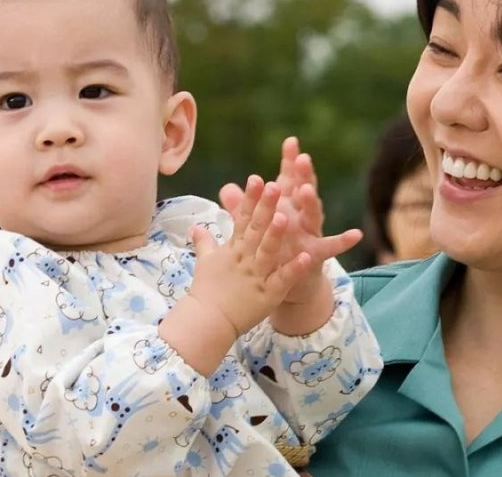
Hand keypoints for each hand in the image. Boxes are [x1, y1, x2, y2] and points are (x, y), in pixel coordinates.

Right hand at [191, 177, 314, 334]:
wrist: (205, 323)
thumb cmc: (207, 292)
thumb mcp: (205, 262)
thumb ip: (205, 241)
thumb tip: (195, 225)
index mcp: (233, 249)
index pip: (242, 219)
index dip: (249, 199)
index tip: (256, 178)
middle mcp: (244, 259)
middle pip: (256, 230)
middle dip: (265, 207)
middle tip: (275, 185)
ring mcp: (256, 276)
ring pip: (267, 252)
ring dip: (276, 235)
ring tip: (286, 217)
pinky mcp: (268, 295)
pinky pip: (282, 280)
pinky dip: (293, 269)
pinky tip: (306, 257)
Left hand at [220, 138, 362, 332]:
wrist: (287, 283)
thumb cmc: (274, 248)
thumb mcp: (256, 228)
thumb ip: (244, 208)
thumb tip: (228, 189)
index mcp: (285, 206)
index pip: (287, 179)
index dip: (290, 161)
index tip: (291, 141)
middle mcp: (300, 215)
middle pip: (302, 191)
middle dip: (303, 175)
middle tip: (302, 158)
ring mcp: (309, 233)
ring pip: (313, 215)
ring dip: (312, 203)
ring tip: (307, 191)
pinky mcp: (316, 253)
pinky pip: (330, 247)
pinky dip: (343, 241)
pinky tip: (356, 235)